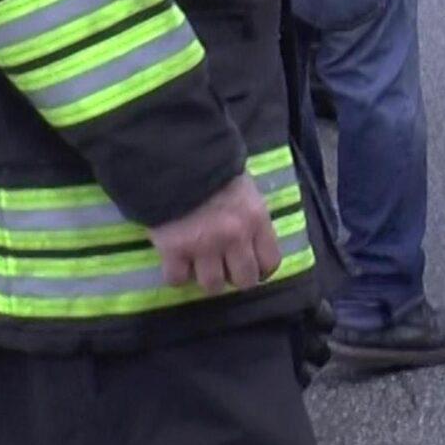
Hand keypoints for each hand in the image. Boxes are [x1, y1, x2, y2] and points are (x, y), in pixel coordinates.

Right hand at [147, 173, 282, 294]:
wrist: (175, 158)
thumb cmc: (214, 168)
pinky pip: (177, 279)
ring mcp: (204, 246)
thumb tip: (252, 238)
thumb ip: (251, 216)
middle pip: (244, 281)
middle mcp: (235, 237)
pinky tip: (176, 262)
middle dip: (234, 278)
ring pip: (212, 286)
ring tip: (199, 266)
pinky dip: (176, 275)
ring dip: (205, 278)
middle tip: (224, 268)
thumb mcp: (245, 189)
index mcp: (256, 220)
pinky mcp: (174, 250)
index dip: (261, 270)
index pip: (271, 262)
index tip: (252, 267)